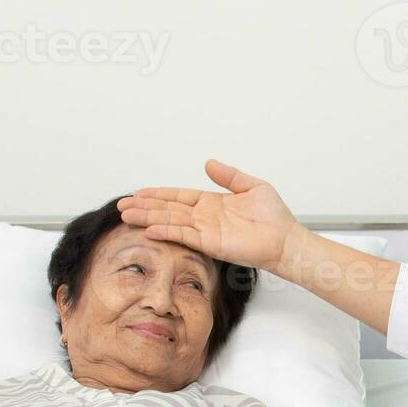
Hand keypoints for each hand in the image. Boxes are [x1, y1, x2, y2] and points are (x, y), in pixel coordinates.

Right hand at [118, 160, 300, 272]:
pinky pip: (184, 236)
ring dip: (148, 218)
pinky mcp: (210, 243)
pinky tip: (149, 228)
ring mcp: (205, 230)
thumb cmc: (274, 216)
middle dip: (144, 207)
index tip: (139, 192)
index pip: (178, 197)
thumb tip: (208, 162)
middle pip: (168, 209)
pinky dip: (166, 232)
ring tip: (126, 215)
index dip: (158, 194)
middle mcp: (204, 217)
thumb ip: (229, 175)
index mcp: (211, 203)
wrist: (285, 239)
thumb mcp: (251, 186)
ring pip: (170, 221)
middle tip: (121, 205)